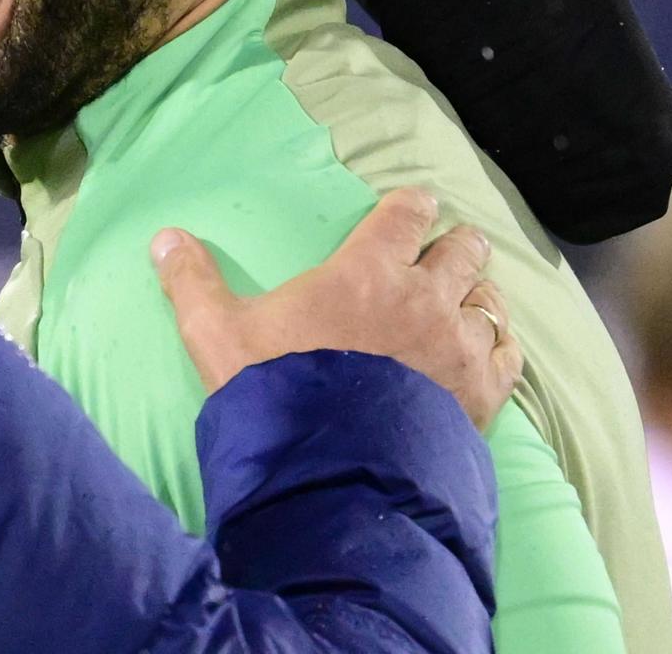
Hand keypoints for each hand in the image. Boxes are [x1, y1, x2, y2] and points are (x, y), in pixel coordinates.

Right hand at [152, 187, 521, 429]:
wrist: (331, 466)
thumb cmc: (275, 389)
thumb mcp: (217, 334)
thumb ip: (193, 283)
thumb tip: (164, 238)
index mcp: (366, 270)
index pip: (405, 216)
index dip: (412, 206)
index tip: (414, 205)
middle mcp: (423, 297)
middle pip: (461, 251)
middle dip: (457, 244)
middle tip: (451, 247)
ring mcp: (458, 346)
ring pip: (488, 300)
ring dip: (479, 295)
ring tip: (471, 299)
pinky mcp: (479, 394)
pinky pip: (507, 355)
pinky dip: (500, 346)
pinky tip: (490, 350)